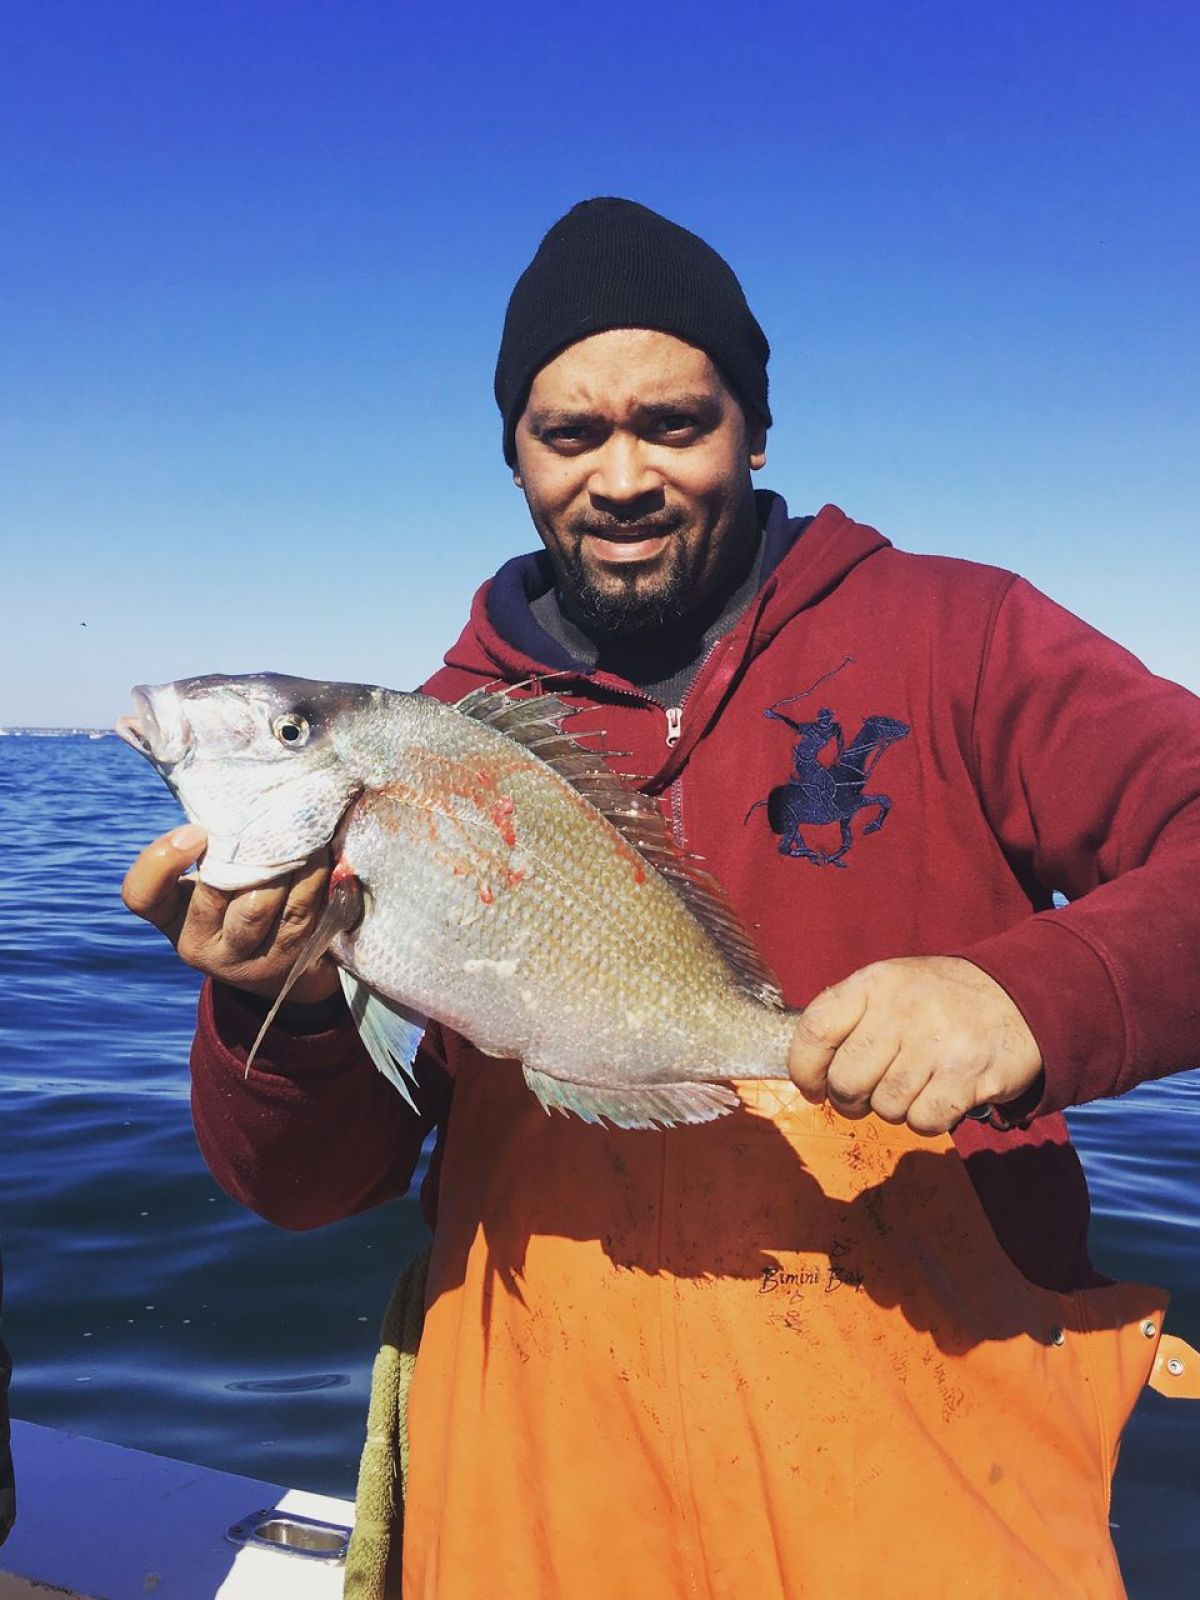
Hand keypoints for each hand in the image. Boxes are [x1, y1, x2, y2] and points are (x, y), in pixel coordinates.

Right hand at [121, 825, 340, 1003]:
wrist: (279, 955)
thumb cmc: (237, 893)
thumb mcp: (211, 872)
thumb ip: (211, 843)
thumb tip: (233, 792)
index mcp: (170, 914)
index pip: (142, 894)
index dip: (161, 861)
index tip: (196, 831)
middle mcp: (197, 944)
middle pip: (213, 895)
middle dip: (242, 852)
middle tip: (267, 817)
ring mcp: (242, 958)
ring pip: (258, 906)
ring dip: (282, 863)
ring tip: (299, 828)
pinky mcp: (285, 959)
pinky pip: (299, 911)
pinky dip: (312, 876)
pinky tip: (320, 850)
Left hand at [787, 956, 1042, 1133]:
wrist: (1019, 996)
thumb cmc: (938, 1001)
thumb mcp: (890, 987)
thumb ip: (848, 1020)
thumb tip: (808, 1074)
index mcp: (874, 983)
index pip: (815, 1031)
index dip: (804, 1070)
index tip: (813, 1087)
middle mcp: (902, 1009)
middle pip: (846, 1080)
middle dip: (850, 1100)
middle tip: (868, 1094)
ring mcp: (937, 1042)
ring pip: (885, 1107)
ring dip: (895, 1108)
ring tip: (915, 1084)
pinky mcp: (968, 1075)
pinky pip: (923, 1121)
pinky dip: (927, 1119)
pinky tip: (940, 1095)